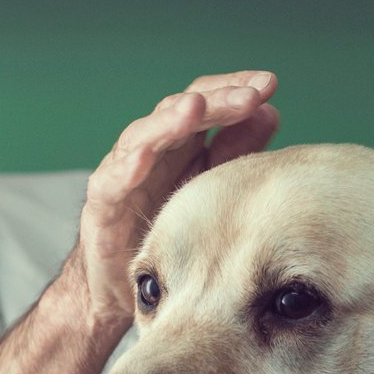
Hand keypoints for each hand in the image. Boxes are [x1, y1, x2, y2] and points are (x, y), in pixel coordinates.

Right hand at [75, 72, 279, 326]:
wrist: (124, 289)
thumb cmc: (170, 234)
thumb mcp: (212, 188)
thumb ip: (236, 151)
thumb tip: (270, 112)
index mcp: (181, 144)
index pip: (206, 103)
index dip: (234, 89)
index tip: (268, 84)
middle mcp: (152, 151)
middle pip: (179, 111)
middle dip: (215, 100)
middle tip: (249, 95)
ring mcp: (124, 173)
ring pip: (145, 135)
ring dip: (170, 121)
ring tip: (195, 108)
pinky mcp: (102, 205)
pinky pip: (112, 182)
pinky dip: (126, 167)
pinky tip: (143, 158)